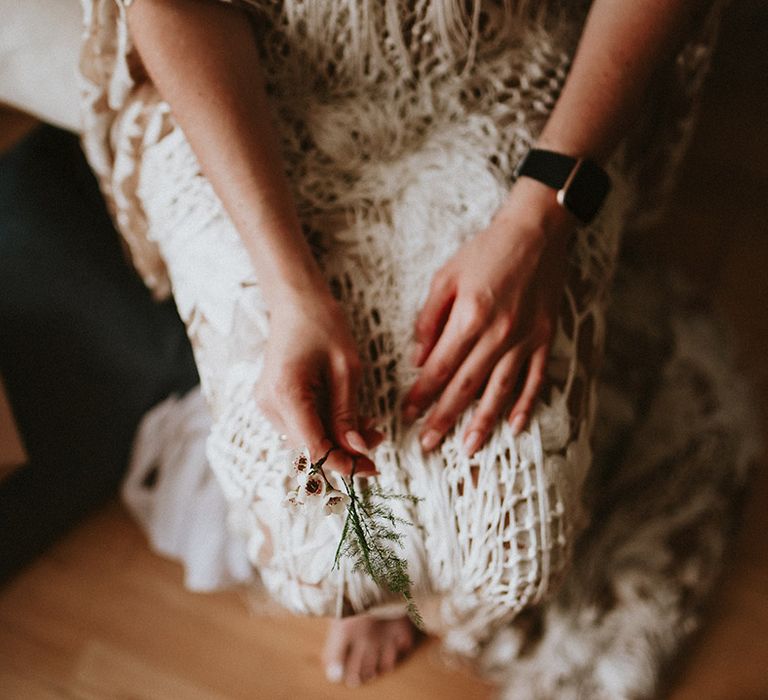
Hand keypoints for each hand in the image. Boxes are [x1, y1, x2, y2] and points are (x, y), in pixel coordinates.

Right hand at [256, 288, 381, 474]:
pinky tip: (349, 417)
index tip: (372, 467)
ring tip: (368, 425)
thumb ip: (348, 413)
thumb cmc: (323, 325)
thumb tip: (357, 451)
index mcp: (286, 395)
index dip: (343, 464)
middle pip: (309, 449)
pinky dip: (326, 427)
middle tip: (378, 439)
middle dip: (344, 451)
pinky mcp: (274, 402)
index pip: (313, 448)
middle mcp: (270, 405)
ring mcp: (269, 404)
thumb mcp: (346, 369)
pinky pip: (302, 426)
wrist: (296, 301)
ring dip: (337, 440)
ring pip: (306, 440)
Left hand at [402, 178, 574, 454]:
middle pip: (466, 387)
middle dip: (444, 418)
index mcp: (470, 318)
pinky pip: (536, 379)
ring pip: (500, 391)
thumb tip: (418, 359)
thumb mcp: (446, 277)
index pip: (440, 368)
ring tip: (468, 448)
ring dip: (482, 423)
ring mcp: (526, 340)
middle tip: (428, 444)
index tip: (408, 414)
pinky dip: (525, 404)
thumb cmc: (486, 252)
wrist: (536, 232)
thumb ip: (430, 320)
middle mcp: (499, 335)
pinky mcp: (546, 339)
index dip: (422, 394)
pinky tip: (515, 426)